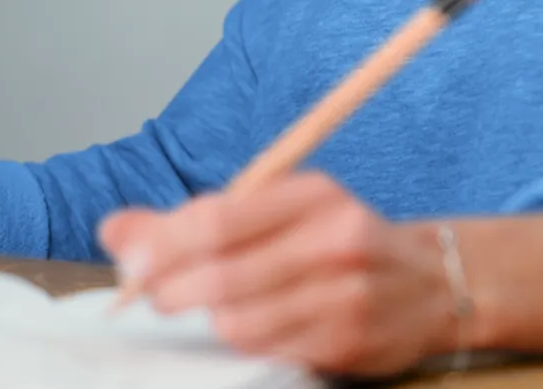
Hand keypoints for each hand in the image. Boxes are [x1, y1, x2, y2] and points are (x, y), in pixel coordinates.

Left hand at [97, 172, 453, 375]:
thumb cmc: (337, 238)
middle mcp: (334, 236)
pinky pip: (268, 349)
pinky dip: (243, 339)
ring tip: (202, 308)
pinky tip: (246, 325)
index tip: (128, 257)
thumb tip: (114, 229)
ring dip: (206, 318)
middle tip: (150, 295)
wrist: (429, 282)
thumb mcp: (283, 208)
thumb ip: (201, 217)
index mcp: (313, 192)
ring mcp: (344, 292)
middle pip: (225, 272)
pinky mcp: (347, 341)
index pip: (221, 218)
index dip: (164, 242)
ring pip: (240, 319)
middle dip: (172, 288)